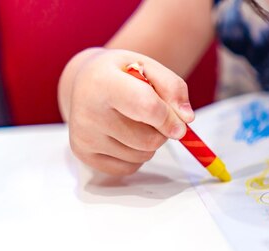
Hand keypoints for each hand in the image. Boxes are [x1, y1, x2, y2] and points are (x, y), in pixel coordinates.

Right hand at [61, 48, 193, 174]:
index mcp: (102, 82)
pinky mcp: (85, 156)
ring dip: (149, 142)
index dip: (170, 119)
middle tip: (150, 114)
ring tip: (133, 121)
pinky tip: (123, 135)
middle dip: (161, 131)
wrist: (82, 83)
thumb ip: (173, 87)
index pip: (147, 108)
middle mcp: (88, 112)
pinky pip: (130, 167)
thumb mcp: (148, 66)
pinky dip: (136, 155)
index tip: (181, 124)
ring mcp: (84, 138)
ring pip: (142, 155)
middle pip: (149, 140)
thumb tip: (186, 119)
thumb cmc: (119, 74)